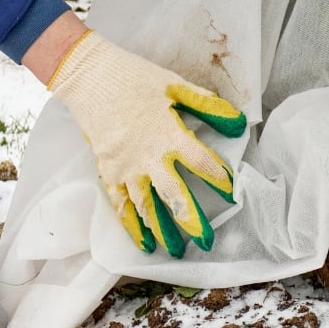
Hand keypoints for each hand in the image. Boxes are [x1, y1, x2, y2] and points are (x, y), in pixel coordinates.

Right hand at [46, 30, 245, 257]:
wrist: (89, 76)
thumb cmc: (135, 79)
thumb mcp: (175, 86)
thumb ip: (207, 106)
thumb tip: (239, 122)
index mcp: (168, 133)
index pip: (201, 162)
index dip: (218, 178)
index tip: (231, 192)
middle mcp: (147, 156)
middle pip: (173, 193)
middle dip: (191, 219)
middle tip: (206, 241)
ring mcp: (125, 166)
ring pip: (146, 205)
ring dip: (161, 229)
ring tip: (175, 250)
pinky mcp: (107, 170)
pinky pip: (120, 204)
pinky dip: (131, 225)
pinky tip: (143, 243)